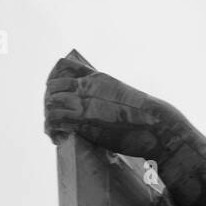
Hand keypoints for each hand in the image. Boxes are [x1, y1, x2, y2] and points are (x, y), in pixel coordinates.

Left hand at [44, 55, 181, 158]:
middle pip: (52, 86)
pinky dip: (52, 130)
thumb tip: (100, 109)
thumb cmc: (145, 117)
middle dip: (49, 103)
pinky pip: (56, 121)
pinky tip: (58, 138)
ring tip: (54, 131)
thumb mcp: (122, 96)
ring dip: (49, 119)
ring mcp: (85, 103)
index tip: (55, 95)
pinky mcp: (84, 122)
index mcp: (97, 78)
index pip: (63, 67)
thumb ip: (106, 97)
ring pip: (51, 103)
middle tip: (54, 118)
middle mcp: (88, 87)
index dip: (53, 81)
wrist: (156, 126)